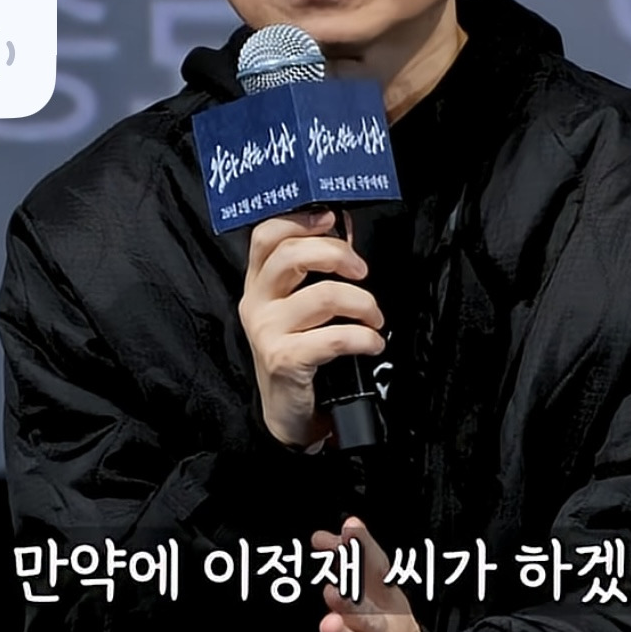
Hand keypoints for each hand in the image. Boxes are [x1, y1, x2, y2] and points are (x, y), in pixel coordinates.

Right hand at [238, 209, 385, 447]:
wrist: (288, 412)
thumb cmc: (300, 351)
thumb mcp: (299, 306)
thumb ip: (316, 269)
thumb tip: (344, 228)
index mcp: (258, 283)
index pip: (266, 235)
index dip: (300, 220)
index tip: (332, 219)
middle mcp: (256, 302)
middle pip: (292, 255)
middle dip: (338, 255)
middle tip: (362, 272)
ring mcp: (267, 331)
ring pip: (324, 295)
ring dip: (363, 303)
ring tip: (375, 318)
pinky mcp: (284, 359)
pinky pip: (335, 336)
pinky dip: (365, 338)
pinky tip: (373, 343)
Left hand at [313, 517, 438, 631]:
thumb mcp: (385, 605)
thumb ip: (355, 573)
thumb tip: (329, 540)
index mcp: (392, 606)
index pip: (378, 572)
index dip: (364, 549)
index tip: (349, 529)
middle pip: (370, 611)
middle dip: (352, 595)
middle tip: (334, 582)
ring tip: (331, 623)